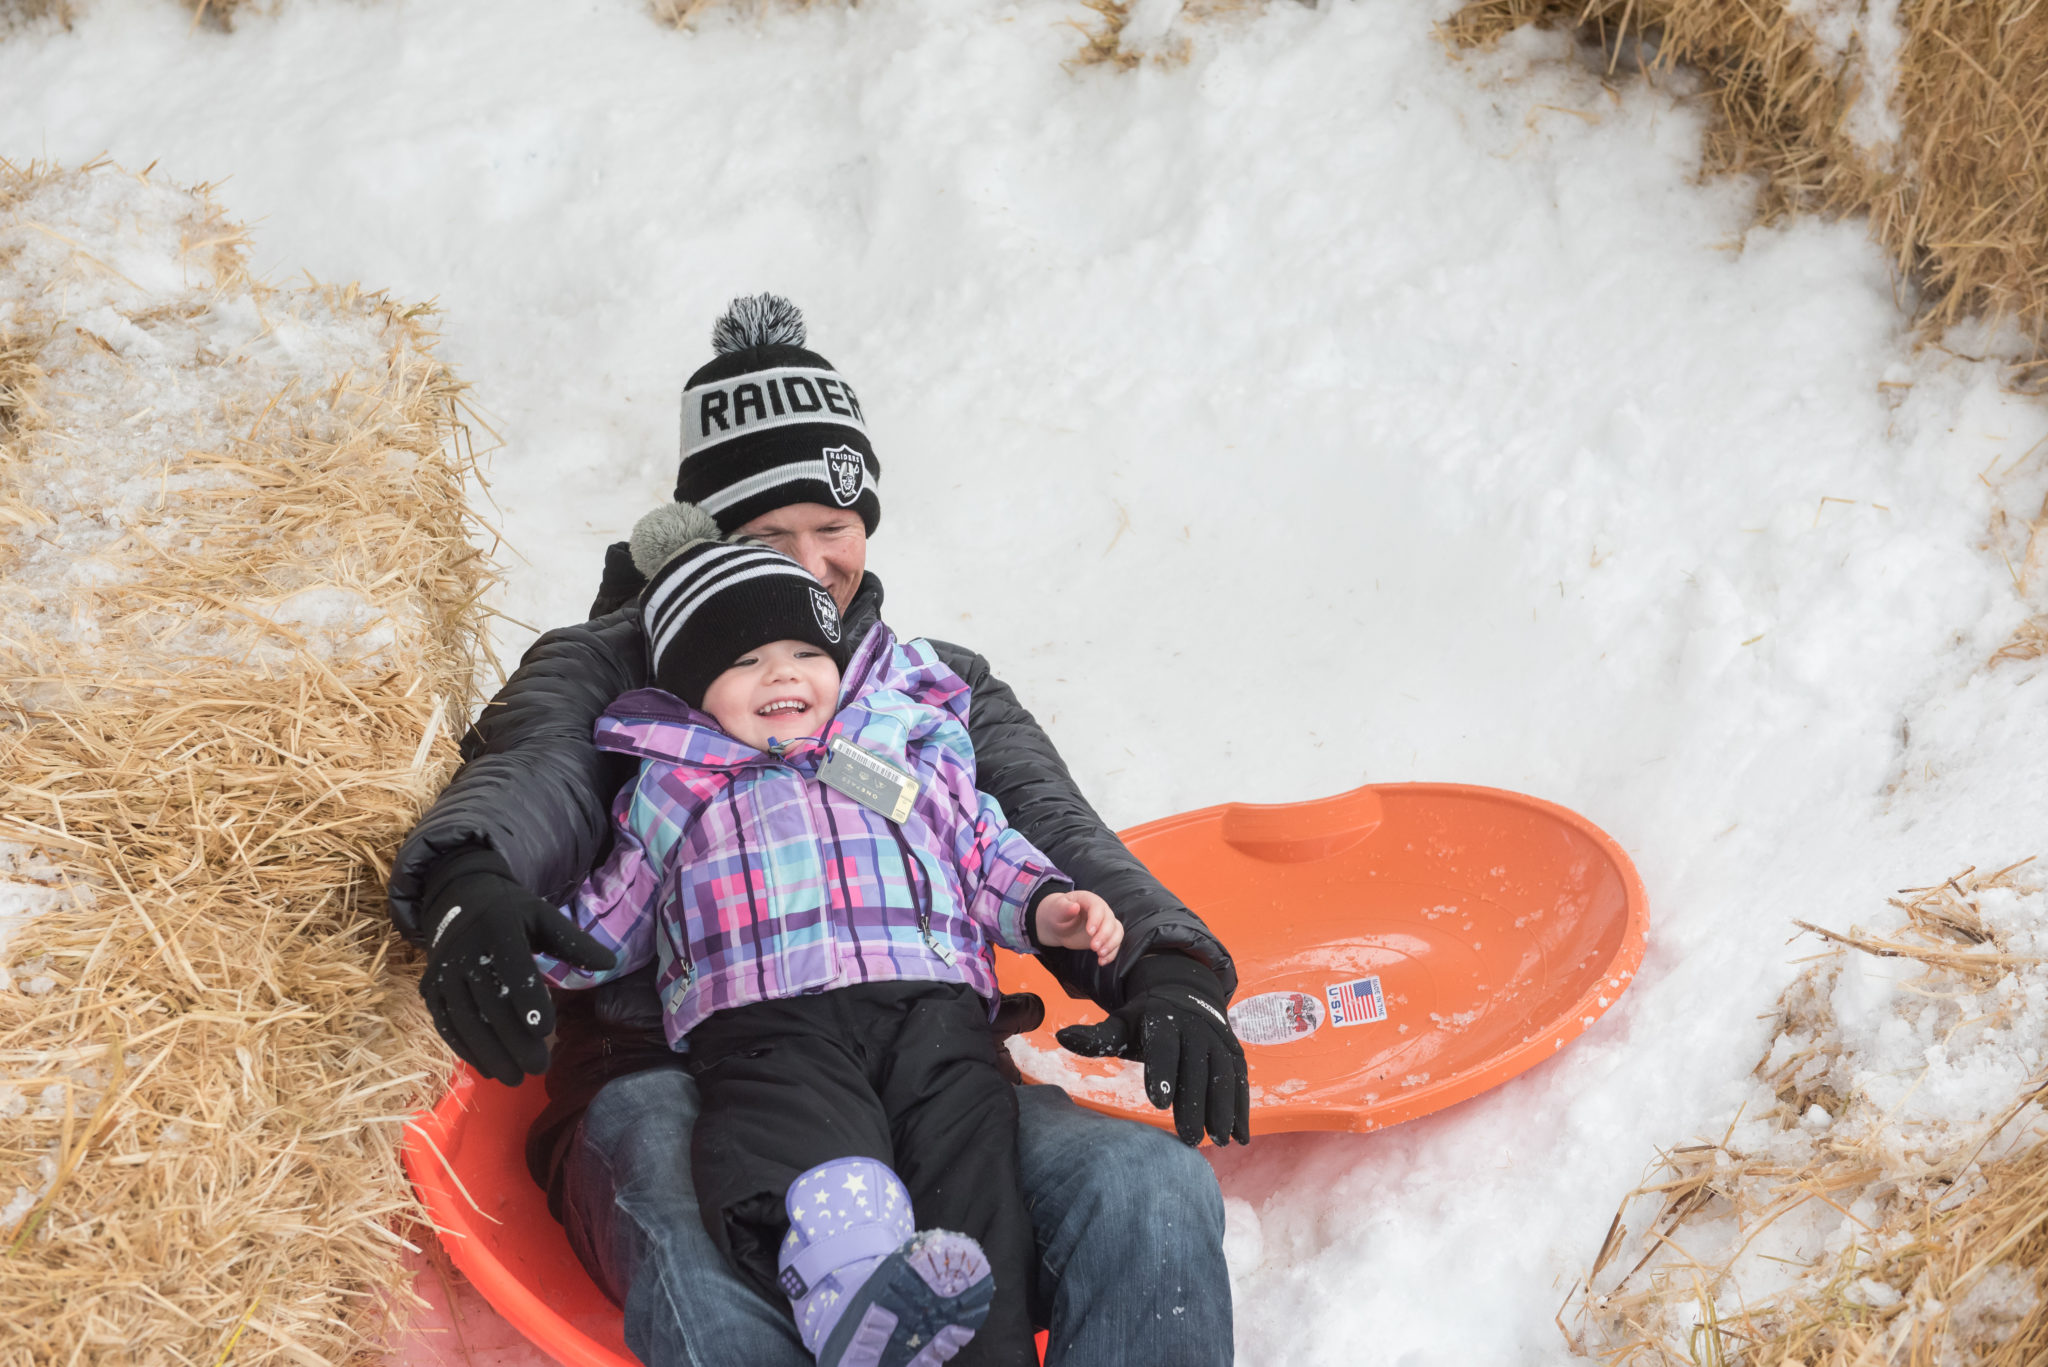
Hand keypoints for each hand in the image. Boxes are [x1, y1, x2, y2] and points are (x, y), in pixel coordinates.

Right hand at [417, 848, 616, 1085]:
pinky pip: (446, 1025)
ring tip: (515, 1078)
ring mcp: (443, 972)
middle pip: (489, 1002)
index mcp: (497, 927)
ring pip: (465, 1020)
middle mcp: (463, 951)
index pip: (512, 967)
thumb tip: (611, 963)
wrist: (457, 898)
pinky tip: (488, 1069)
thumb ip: (574, 941)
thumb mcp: (543, 916)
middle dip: (513, 1040)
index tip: (547, 1030)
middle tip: (539, 1067)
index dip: (528, 999)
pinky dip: (466, 1050)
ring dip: (489, 1053)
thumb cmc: (510, 911)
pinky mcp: (430, 990)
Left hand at [1034, 889, 1123, 964]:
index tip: (1090, 932)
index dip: (1096, 920)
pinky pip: (1115, 943)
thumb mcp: (1057, 909)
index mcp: (1088, 899)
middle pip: (1110, 920)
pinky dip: (1111, 953)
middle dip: (1104, 935)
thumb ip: (1064, 908)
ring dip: (1111, 944)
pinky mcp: (1106, 935)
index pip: (1098, 907)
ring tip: (1100, 955)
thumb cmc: (1057, 913)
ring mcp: (1104, 923)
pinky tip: (1101, 961)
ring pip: (1117, 931)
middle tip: (1093, 948)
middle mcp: (1101, 910)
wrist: (1057, 924)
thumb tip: (1074, 907)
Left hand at [1055, 953, 1250, 1146]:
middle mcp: (1196, 1028)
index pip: (1163, 1046)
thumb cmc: (1146, 1020)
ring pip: (1224, 1075)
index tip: (1158, 1102)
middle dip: (1195, 1104)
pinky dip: (1243, 1109)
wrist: (1185, 993)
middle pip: (1197, 1068)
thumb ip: (1097, 1037)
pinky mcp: (1235, 1053)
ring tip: (1218, 1140)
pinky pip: (1241, 1081)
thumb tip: (1062, 1036)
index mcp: (1164, 1019)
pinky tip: (1241, 1136)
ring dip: (1224, 1109)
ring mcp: (1219, 1040)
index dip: (1162, 1072)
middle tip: (1189, 1138)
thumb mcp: (1122, 1023)